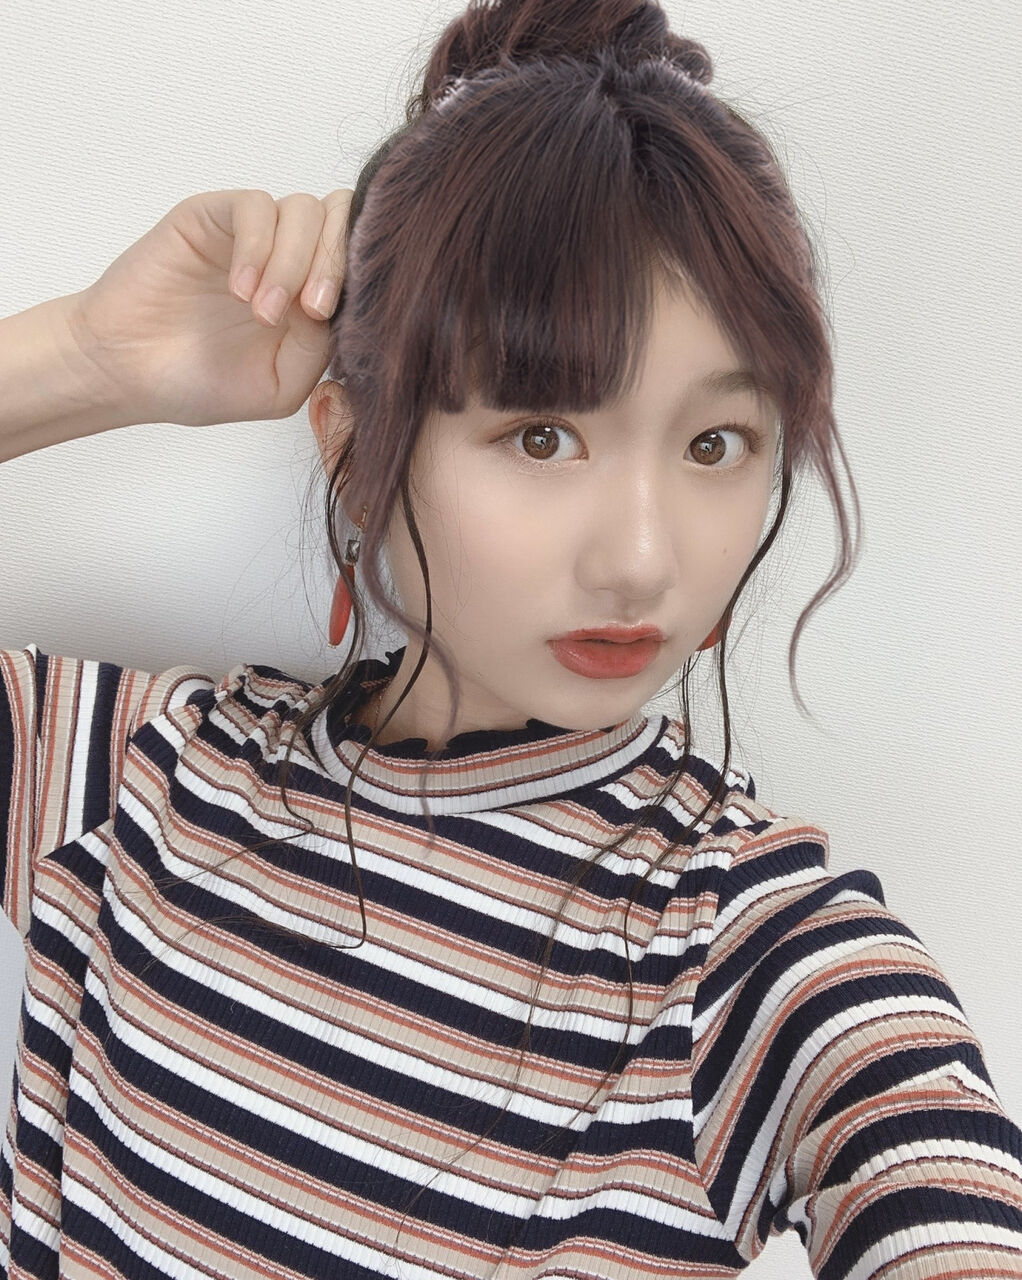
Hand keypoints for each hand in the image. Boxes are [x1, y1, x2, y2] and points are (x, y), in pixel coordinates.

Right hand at [65, 188, 352, 427]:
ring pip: (304, 212)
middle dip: (336, 264)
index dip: (362, 280)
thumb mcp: (280, 386)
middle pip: (342, 222)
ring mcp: (256, 235)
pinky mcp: (216, 215)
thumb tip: (336, 304)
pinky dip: (257, 247)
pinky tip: (240, 289)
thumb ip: (319, 347)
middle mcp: (292, 259)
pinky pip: (256, 207)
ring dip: (292, 263)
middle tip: (309, 310)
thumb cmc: (201, 383)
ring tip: (261, 311)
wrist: (127, 372)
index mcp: (315, 297)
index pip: (364, 261)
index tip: (332, 318)